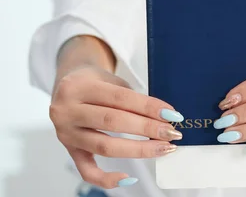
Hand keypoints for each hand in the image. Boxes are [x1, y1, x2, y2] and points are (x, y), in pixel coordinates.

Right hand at [50, 65, 182, 188]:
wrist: (64, 85)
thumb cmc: (91, 80)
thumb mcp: (107, 78)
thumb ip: (128, 96)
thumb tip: (160, 116)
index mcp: (78, 86)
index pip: (120, 97)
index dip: (147, 106)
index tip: (170, 114)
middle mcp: (68, 110)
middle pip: (113, 121)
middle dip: (146, 128)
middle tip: (171, 133)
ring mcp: (66, 133)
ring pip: (104, 147)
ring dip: (137, 150)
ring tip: (161, 148)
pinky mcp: (68, 150)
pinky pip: (87, 171)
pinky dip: (107, 179)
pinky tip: (129, 178)